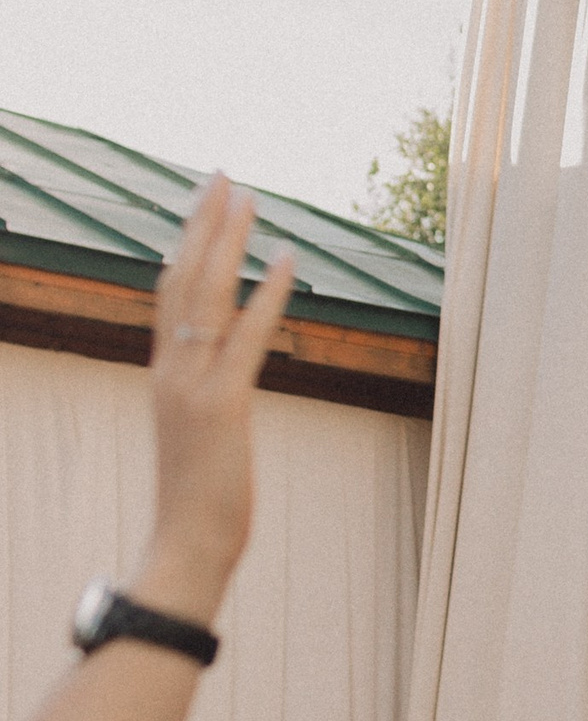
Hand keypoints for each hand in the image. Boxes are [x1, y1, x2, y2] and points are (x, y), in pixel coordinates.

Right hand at [138, 178, 295, 625]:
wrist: (186, 547)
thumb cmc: (199, 498)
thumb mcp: (197, 433)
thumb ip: (203, 396)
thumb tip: (221, 377)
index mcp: (165, 375)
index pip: (170, 294)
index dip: (186, 244)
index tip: (205, 203)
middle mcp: (171, 371)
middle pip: (182, 278)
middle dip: (202, 222)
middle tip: (222, 173)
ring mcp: (192, 386)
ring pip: (206, 295)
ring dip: (228, 240)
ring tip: (248, 194)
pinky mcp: (222, 405)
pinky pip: (246, 336)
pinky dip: (268, 294)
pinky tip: (288, 259)